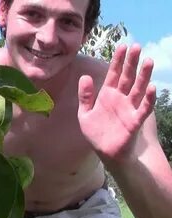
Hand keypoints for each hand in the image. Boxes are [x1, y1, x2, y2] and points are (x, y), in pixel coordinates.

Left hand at [77, 44, 155, 161]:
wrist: (105, 152)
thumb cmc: (96, 133)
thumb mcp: (85, 114)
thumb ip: (85, 96)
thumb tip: (85, 76)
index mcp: (107, 95)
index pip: (113, 74)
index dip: (117, 61)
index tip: (122, 46)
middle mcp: (120, 99)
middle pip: (127, 77)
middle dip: (131, 63)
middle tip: (136, 46)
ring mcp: (129, 109)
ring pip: (138, 89)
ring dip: (143, 76)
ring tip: (148, 61)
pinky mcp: (134, 121)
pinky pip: (143, 108)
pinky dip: (147, 99)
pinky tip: (151, 88)